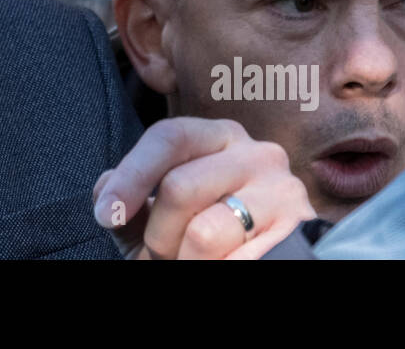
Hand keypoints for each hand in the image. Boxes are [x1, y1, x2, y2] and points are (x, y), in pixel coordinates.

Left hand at [92, 117, 314, 259]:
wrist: (277, 260)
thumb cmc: (210, 230)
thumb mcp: (165, 210)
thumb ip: (131, 196)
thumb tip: (107, 192)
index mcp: (218, 136)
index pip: (168, 137)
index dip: (131, 175)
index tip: (106, 214)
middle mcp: (256, 153)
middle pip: (180, 187)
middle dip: (158, 234)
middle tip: (162, 255)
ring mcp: (282, 191)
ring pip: (204, 232)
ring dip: (185, 261)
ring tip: (192, 262)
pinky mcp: (298, 230)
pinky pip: (234, 261)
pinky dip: (216, 269)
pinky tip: (221, 264)